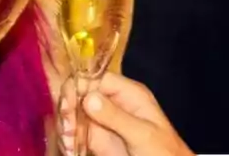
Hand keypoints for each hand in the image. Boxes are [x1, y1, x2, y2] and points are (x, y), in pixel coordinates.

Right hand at [59, 73, 192, 155]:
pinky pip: (76, 133)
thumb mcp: (142, 133)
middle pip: (81, 95)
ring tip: (69, 145)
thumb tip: (89, 97)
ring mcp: (103, 121)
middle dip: (68, 110)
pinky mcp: (96, 139)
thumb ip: (117, 117)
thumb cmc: (163, 151)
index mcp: (128, 93)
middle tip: (67, 131)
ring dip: (66, 127)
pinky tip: (70, 150)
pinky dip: (68, 140)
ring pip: (74, 114)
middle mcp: (113, 103)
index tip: (67, 108)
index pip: (96, 79)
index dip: (78, 89)